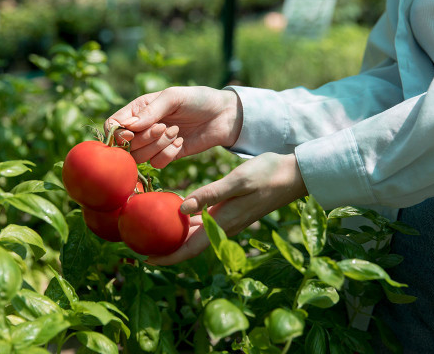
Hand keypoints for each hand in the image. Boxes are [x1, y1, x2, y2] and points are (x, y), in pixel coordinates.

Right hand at [104, 86, 242, 167]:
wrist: (224, 115)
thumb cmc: (198, 99)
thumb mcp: (174, 97)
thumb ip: (151, 110)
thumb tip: (128, 126)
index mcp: (139, 109)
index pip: (113, 124)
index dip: (118, 133)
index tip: (133, 133)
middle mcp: (143, 128)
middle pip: (126, 145)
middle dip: (146, 139)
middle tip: (166, 127)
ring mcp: (155, 143)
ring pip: (141, 157)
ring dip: (158, 146)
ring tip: (176, 132)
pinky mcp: (168, 156)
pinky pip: (157, 164)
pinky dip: (168, 156)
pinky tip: (181, 143)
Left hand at [147, 152, 307, 264]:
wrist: (294, 175)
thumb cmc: (267, 175)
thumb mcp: (236, 181)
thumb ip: (209, 195)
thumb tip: (181, 210)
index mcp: (223, 222)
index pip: (191, 248)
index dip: (168, 256)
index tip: (145, 259)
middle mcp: (224, 226)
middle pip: (190, 246)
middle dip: (166, 248)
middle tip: (140, 243)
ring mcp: (228, 220)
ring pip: (196, 235)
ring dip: (176, 236)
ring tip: (153, 231)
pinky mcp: (231, 212)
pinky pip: (204, 224)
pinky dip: (188, 224)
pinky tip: (177, 213)